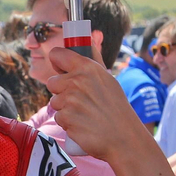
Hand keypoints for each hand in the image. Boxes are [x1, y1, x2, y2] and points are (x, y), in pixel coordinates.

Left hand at [44, 45, 154, 165]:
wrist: (124, 138)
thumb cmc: (116, 108)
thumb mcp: (107, 79)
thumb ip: (94, 60)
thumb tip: (90, 37)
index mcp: (87, 68)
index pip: (58, 54)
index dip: (58, 62)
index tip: (62, 69)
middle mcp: (76, 81)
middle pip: (52, 82)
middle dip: (61, 91)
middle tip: (79, 100)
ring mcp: (70, 101)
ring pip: (54, 102)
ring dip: (65, 108)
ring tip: (84, 114)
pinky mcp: (66, 119)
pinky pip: (58, 118)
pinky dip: (67, 123)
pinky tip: (82, 125)